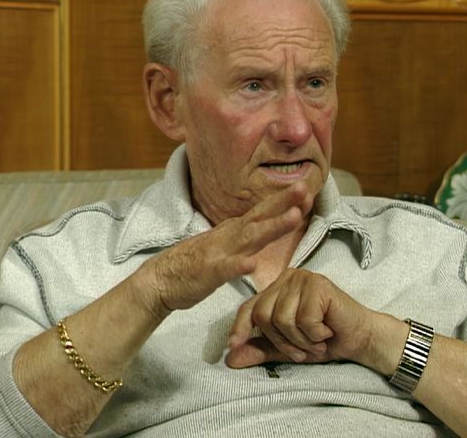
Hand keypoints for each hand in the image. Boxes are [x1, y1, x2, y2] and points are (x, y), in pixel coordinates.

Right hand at [136, 182, 314, 318]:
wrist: (160, 280)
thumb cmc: (195, 264)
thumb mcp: (226, 245)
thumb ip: (246, 235)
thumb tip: (267, 224)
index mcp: (235, 230)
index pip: (264, 212)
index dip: (285, 200)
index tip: (306, 188)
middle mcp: (230, 236)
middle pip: (261, 216)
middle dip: (285, 202)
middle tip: (305, 187)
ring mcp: (219, 252)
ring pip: (250, 238)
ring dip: (272, 226)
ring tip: (294, 216)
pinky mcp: (208, 273)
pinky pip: (225, 269)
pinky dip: (238, 266)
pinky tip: (252, 264)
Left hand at [225, 267, 386, 368]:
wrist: (359, 339)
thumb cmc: (323, 341)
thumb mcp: (286, 349)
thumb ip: (260, 350)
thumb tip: (229, 359)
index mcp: (276, 289)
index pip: (249, 307)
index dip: (240, 328)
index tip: (232, 346)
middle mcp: (287, 278)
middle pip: (264, 315)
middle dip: (283, 341)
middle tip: (304, 349)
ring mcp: (303, 278)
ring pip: (283, 318)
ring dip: (302, 340)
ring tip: (318, 339)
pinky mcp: (318, 284)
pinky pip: (304, 319)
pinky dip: (316, 333)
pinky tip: (328, 330)